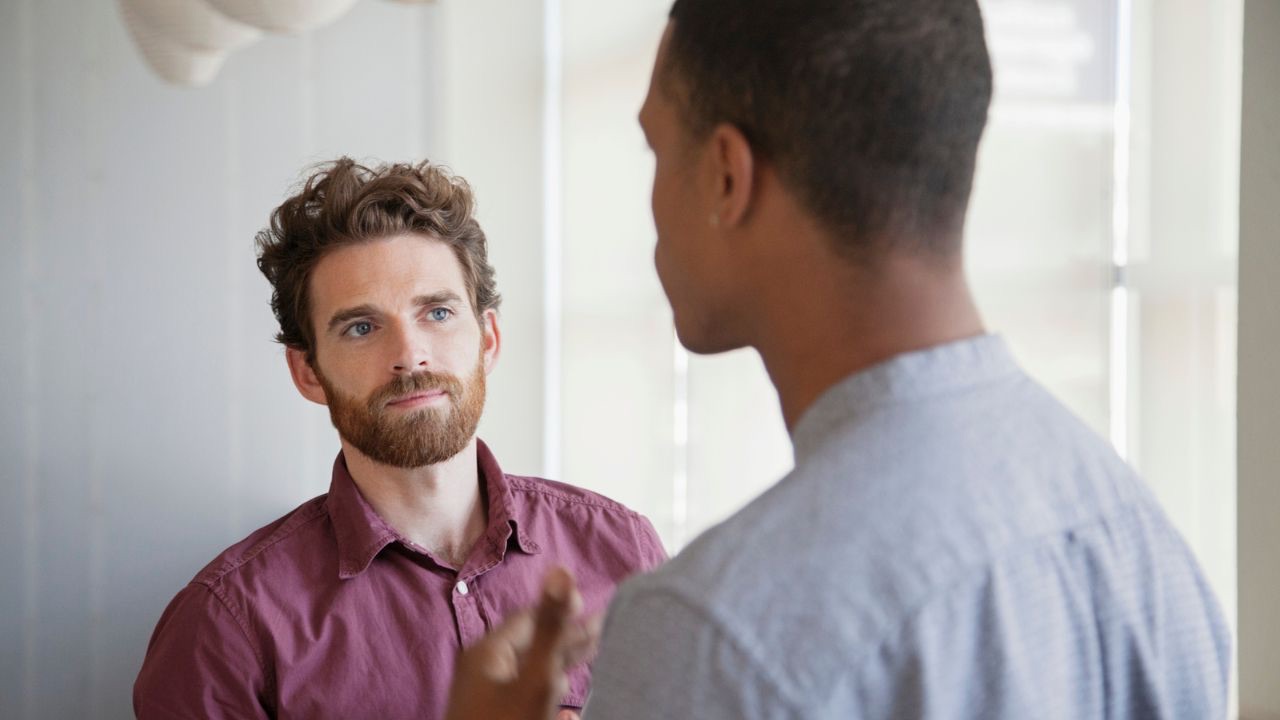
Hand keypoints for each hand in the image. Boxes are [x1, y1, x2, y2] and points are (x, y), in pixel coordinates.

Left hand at [443, 567, 600, 719]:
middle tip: (607, 632)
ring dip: (564, 668)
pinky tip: (570, 713)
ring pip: (532, 676)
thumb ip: (551, 628)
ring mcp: (487, 702)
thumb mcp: (536, 679)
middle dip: (570, 640)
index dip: (565, 611)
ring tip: (594, 661)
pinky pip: (527, 703)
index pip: (532, 620)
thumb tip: (561, 570)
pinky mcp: (496, 717)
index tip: (599, 610)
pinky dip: (553, 699)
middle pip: (534, 647)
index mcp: (488, 654)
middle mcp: (484, 673)